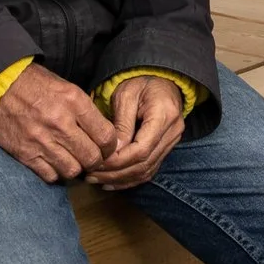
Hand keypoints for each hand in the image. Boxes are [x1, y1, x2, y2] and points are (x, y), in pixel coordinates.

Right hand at [0, 64, 116, 183]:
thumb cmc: (33, 83)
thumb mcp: (65, 87)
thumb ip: (84, 110)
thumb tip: (103, 133)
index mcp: (74, 101)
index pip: (106, 136)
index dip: (110, 147)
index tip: (106, 148)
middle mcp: (60, 122)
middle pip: (92, 158)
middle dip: (94, 161)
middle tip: (90, 157)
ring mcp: (42, 140)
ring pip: (73, 170)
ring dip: (74, 167)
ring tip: (71, 159)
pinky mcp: (25, 154)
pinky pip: (50, 175)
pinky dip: (55, 172)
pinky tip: (53, 162)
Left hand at [85, 75, 187, 190]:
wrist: (161, 81)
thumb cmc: (141, 83)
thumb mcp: (126, 95)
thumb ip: (121, 124)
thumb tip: (112, 153)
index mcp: (164, 115)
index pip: (141, 149)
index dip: (118, 161)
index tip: (97, 162)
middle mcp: (172, 132)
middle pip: (144, 164)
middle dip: (116, 173)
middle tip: (91, 175)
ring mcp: (172, 142)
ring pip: (147, 171)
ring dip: (121, 179)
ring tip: (97, 180)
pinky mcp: (166, 148)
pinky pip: (149, 170)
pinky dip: (130, 179)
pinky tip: (111, 182)